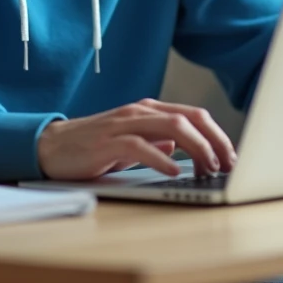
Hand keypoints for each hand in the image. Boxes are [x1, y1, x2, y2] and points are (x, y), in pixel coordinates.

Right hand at [36, 98, 236, 180]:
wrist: (51, 146)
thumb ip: (156, 141)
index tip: (232, 158)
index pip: (194, 115)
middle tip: (229, 165)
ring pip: (171, 127)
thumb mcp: (131, 143)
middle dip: (215, 141)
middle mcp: (140, 112)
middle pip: (190, 119)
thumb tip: (180, 147)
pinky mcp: (107, 141)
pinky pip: (139, 146)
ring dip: (196, 148)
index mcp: (149, 110)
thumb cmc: (92, 147)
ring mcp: (123, 124)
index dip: (218, 135)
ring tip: (209, 169)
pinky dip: (160, 158)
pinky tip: (174, 171)